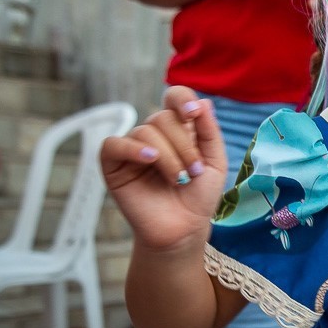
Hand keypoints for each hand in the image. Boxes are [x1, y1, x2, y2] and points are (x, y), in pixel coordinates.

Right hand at [99, 86, 227, 251]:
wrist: (183, 229)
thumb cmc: (199, 198)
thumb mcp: (214, 162)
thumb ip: (209, 132)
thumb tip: (203, 101)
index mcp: (178, 130)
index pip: (174, 98)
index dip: (181, 99)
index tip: (193, 114)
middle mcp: (154, 135)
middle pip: (163, 117)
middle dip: (183, 145)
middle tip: (192, 172)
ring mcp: (133, 149)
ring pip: (145, 132)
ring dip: (168, 156)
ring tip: (178, 180)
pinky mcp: (113, 165)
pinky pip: (115, 144)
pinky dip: (133, 149)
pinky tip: (150, 159)